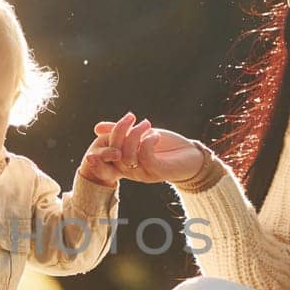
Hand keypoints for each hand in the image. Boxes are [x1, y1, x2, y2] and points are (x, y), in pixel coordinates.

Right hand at [90, 112, 206, 183]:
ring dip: (136, 134)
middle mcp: (131, 171)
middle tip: (132, 116)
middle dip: (120, 131)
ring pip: (128, 155)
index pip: (106, 155)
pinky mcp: (157, 172)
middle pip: (115, 152)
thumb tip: (97, 128)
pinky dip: (147, 142)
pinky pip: (145, 157)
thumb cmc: (167, 146)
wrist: (192, 156)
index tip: (113, 130)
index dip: (106, 143)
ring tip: (147, 124)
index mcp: (125, 163)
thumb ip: (122, 132)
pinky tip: (155, 135)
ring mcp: (143, 173)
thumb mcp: (142, 135)